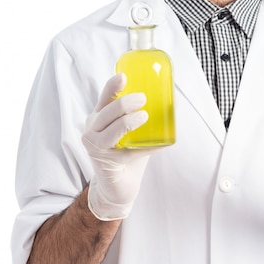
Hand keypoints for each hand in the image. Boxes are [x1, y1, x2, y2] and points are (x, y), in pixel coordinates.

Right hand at [83, 73, 151, 220]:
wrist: (118, 186)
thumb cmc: (126, 153)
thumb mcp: (131, 130)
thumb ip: (142, 114)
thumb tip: (172, 98)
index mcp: (99, 117)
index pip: (104, 98)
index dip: (112, 86)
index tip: (123, 76)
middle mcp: (92, 130)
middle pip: (105, 113)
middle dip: (123, 103)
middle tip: (142, 98)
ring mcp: (96, 148)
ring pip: (110, 132)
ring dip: (127, 123)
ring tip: (144, 116)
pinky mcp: (106, 164)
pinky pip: (127, 153)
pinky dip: (144, 148)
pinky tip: (159, 145)